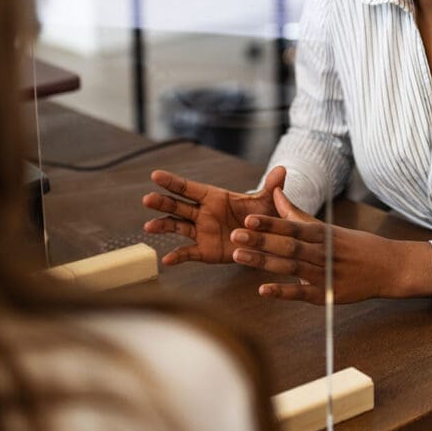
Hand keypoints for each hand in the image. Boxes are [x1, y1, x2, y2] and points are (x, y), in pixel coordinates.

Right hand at [143, 166, 286, 265]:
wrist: (262, 239)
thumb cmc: (261, 216)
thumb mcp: (267, 203)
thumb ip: (272, 188)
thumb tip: (284, 170)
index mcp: (214, 197)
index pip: (190, 188)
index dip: (173, 181)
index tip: (156, 175)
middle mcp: (203, 213)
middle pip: (178, 206)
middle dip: (163, 203)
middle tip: (147, 199)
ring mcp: (201, 232)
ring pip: (177, 227)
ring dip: (163, 226)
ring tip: (149, 227)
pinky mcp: (204, 250)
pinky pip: (188, 253)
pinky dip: (178, 257)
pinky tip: (165, 261)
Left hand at [227, 187, 431, 303]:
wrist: (387, 268)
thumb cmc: (353, 245)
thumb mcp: (328, 228)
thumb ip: (297, 213)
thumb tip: (275, 193)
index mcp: (322, 234)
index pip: (292, 226)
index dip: (270, 221)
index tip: (248, 216)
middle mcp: (322, 252)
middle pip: (287, 245)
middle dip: (260, 239)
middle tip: (235, 233)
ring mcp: (324, 274)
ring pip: (290, 267)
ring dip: (263, 262)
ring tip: (238, 256)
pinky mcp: (327, 295)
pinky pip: (302, 293)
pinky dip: (283, 291)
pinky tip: (263, 290)